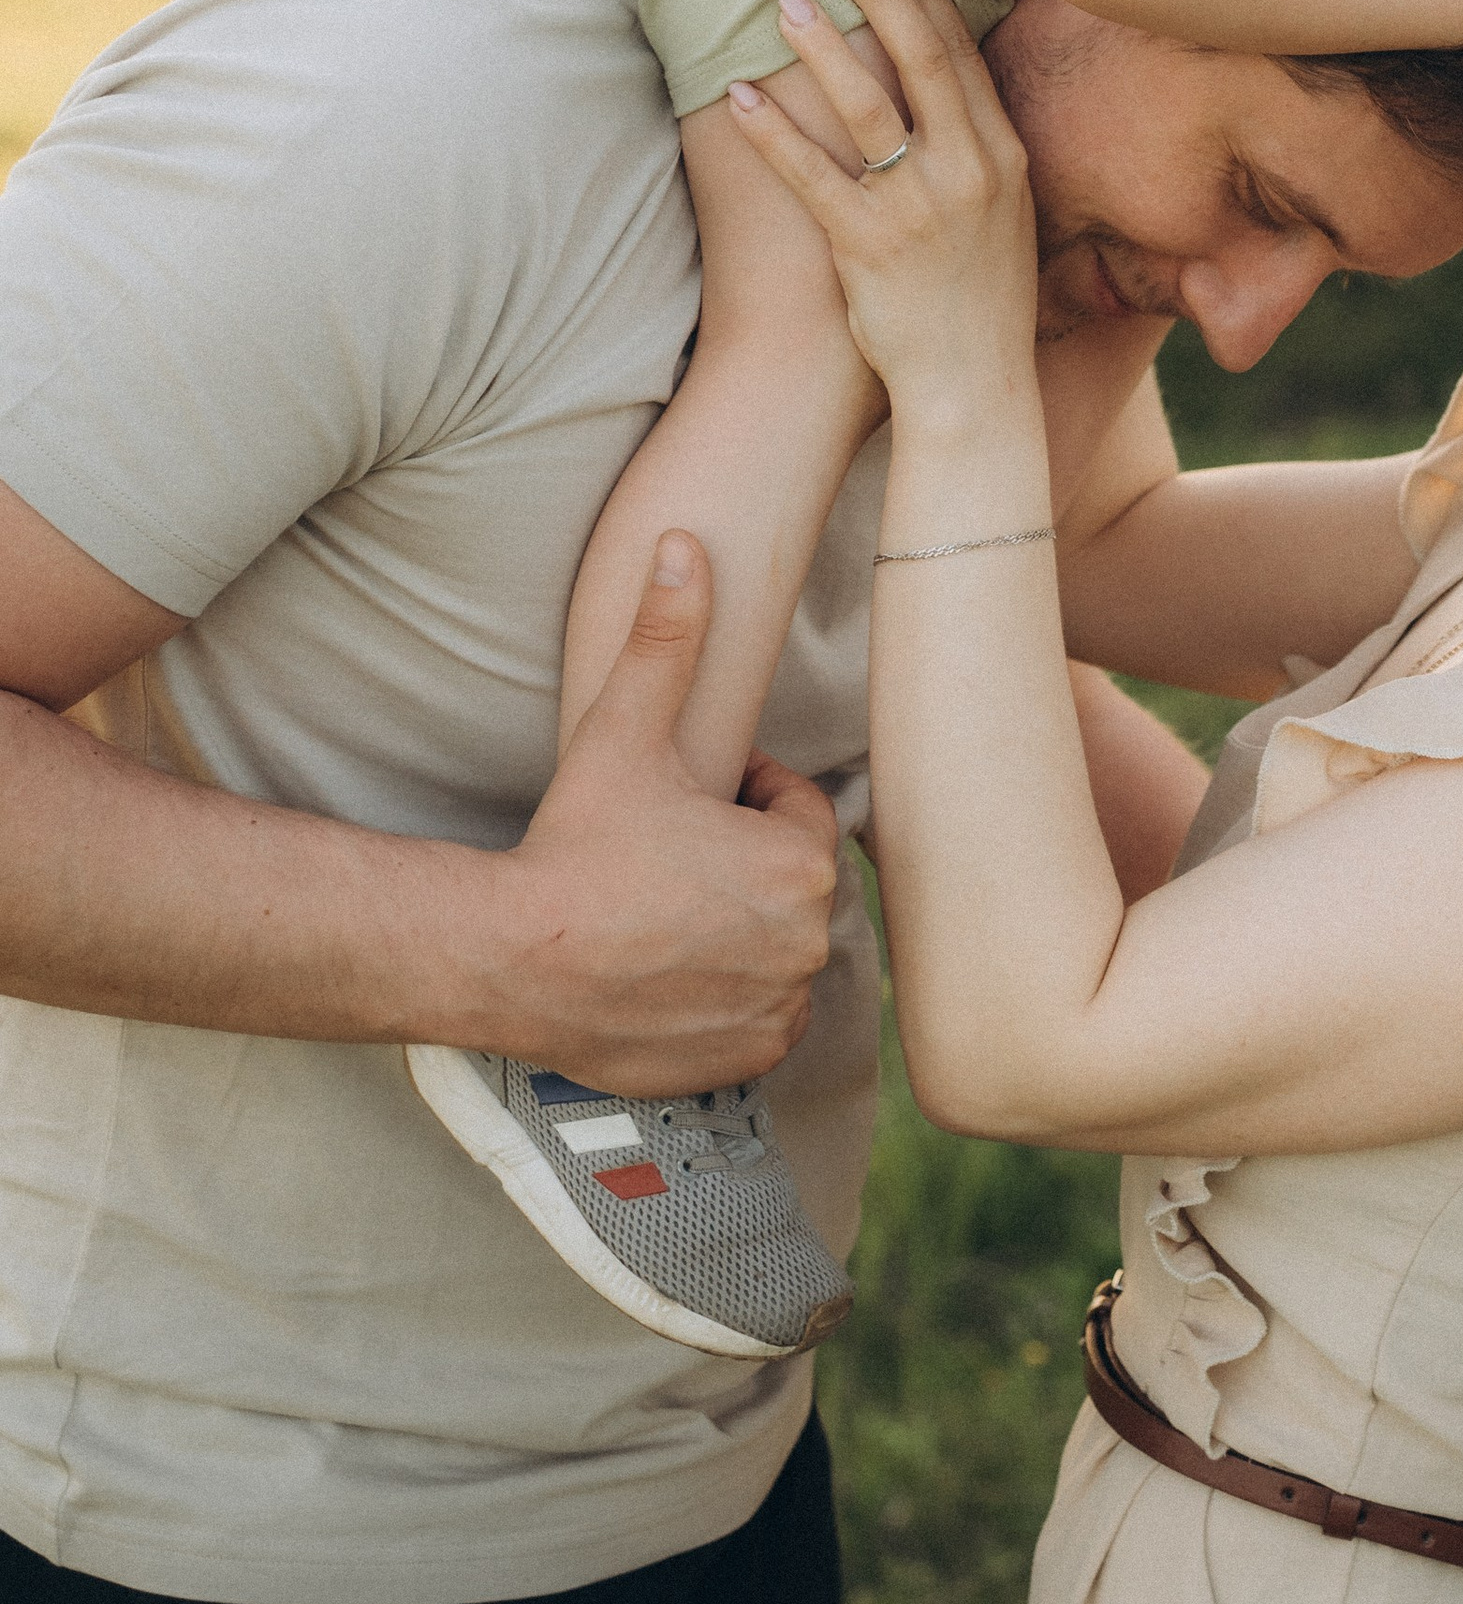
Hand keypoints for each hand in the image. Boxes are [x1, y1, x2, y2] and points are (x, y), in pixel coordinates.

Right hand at [485, 533, 843, 1090]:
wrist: (512, 958)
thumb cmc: (575, 846)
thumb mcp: (625, 731)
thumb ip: (664, 637)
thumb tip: (682, 545)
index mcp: (800, 860)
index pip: (794, 812)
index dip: (740, 802)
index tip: (684, 805)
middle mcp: (809, 940)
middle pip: (787, 882)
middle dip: (739, 867)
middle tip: (662, 863)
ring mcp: (779, 1005)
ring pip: (775, 947)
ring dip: (737, 930)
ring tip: (659, 915)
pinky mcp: (748, 1058)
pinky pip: (759, 1015)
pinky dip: (727, 997)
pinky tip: (667, 972)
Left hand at [729, 0, 1039, 416]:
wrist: (974, 386)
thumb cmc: (980, 300)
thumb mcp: (1005, 215)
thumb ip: (980, 150)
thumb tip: (949, 90)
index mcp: (1004, 157)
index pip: (963, 57)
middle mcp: (969, 171)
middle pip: (923, 61)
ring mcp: (920, 208)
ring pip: (868, 107)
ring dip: (824, 49)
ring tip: (785, 3)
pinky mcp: (869, 245)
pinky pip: (812, 176)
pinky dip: (773, 133)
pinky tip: (738, 97)